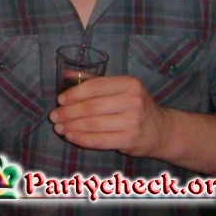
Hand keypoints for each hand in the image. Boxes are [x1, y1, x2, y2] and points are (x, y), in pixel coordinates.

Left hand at [49, 76, 169, 157]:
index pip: (95, 87)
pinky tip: (71, 136)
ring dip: (72, 126)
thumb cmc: (135, 105)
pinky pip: (100, 140)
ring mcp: (133, 122)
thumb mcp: (120, 88)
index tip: (60, 100)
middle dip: (68, 112)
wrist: (162, 130)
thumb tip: (66, 75)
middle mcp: (133, 101)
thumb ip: (94, 80)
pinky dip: (82, 139)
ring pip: (93, 124)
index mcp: (129, 84)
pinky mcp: (130, 140)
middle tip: (54, 116)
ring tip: (58, 127)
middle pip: (92, 107)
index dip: (74, 94)